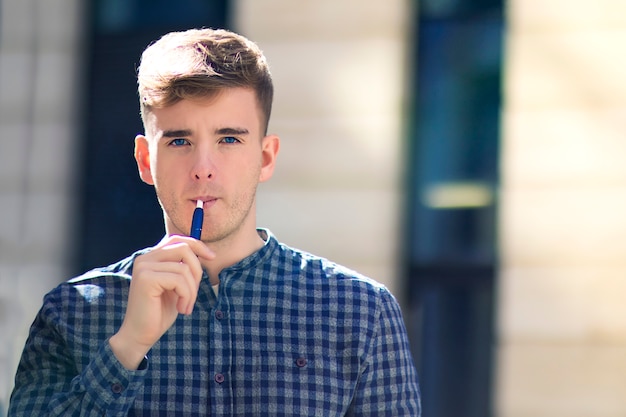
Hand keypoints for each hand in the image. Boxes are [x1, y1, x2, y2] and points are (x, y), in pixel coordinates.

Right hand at [109, 235, 214, 368]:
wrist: (140, 335)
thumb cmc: (159, 312)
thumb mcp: (176, 286)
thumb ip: (184, 268)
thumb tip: (205, 253)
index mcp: (151, 257)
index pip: (177, 239)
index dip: (197, 245)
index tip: (212, 257)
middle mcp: (145, 258)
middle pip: (184, 249)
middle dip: (197, 271)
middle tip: (193, 294)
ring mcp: (144, 267)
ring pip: (184, 268)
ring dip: (192, 291)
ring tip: (186, 306)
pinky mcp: (146, 278)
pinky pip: (179, 280)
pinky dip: (186, 296)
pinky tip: (181, 309)